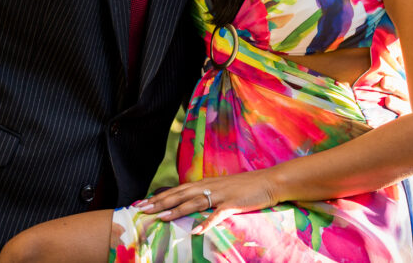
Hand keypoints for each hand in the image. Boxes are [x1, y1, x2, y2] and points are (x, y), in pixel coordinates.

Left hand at [137, 171, 279, 234]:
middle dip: (160, 202)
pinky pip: (218, 214)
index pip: (178, 190)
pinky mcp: (233, 204)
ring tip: (161, 218)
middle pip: (181, 194)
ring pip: (194, 202)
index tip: (142, 203)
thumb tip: (190, 203)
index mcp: (206, 183)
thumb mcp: (222, 188)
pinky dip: (206, 222)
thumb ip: (207, 195)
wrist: (270, 181)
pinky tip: (196, 231)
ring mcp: (221, 195)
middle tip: (142, 209)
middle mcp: (210, 186)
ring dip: (177, 210)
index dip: (160, 196)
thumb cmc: (246, 187)